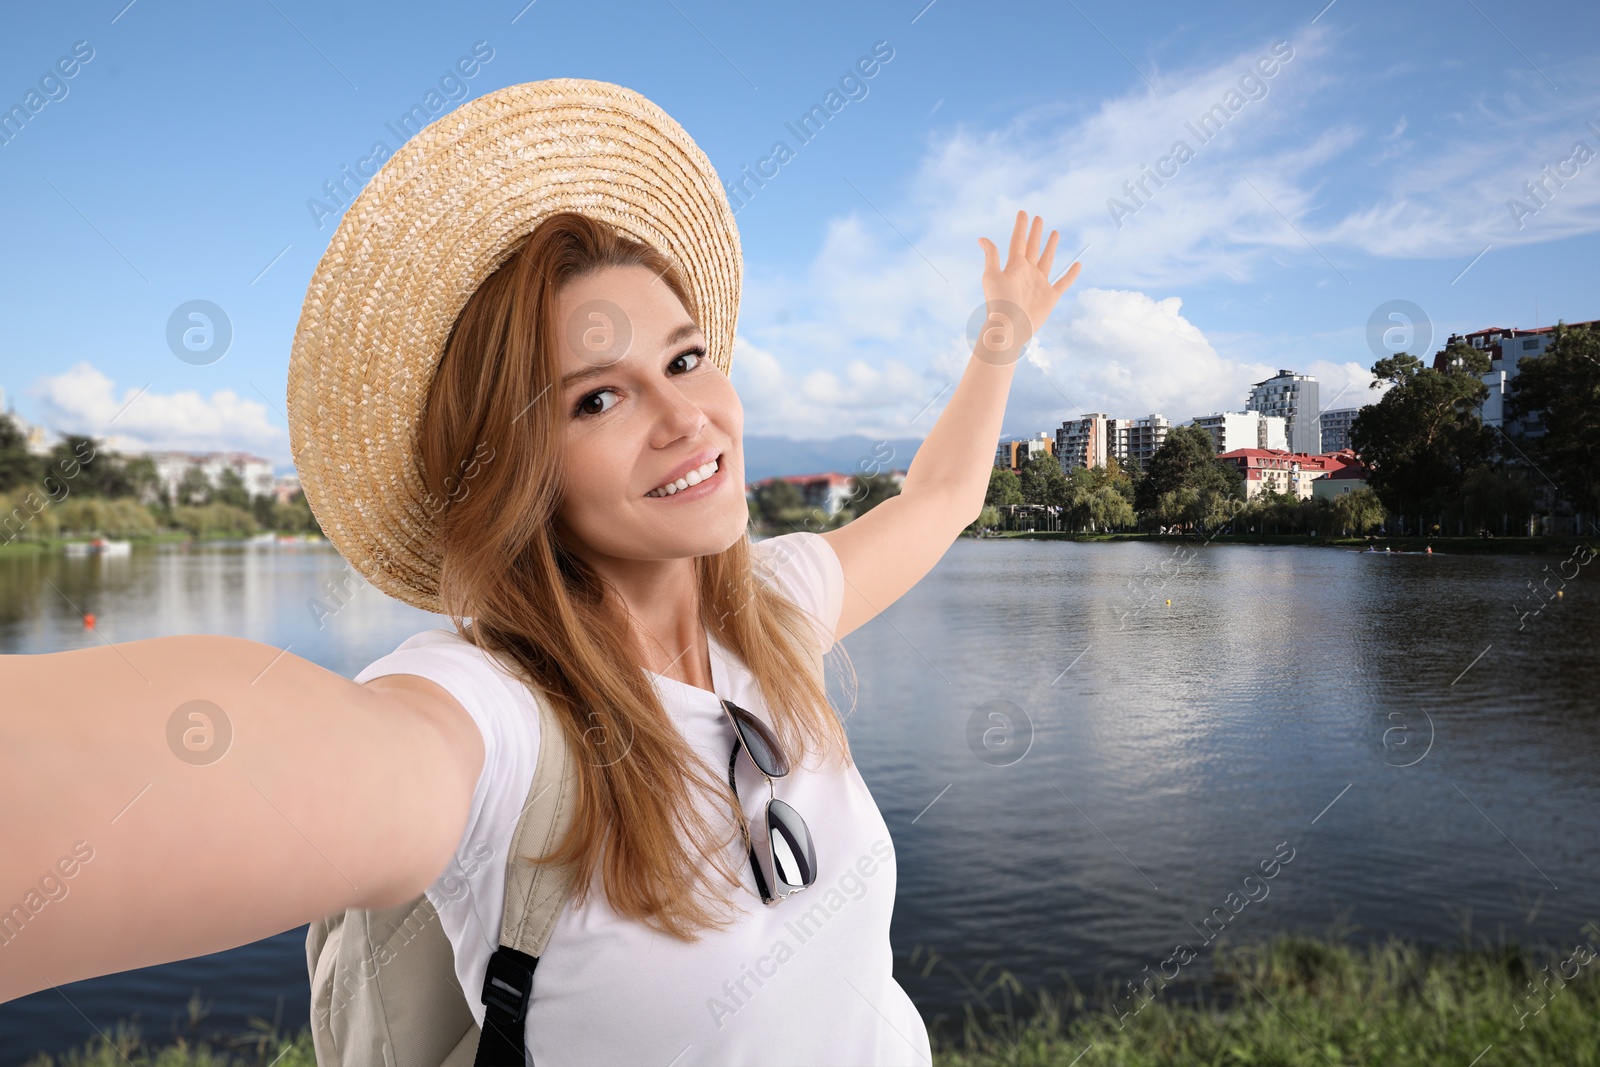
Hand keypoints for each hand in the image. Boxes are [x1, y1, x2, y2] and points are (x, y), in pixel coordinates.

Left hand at [976, 210, 1080, 359]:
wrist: (1010, 327)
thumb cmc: (999, 303)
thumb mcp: (992, 276)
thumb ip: (991, 256)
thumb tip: (982, 238)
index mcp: (1014, 267)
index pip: (1018, 242)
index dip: (1021, 227)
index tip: (1023, 212)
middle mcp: (1027, 273)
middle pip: (1033, 247)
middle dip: (1036, 233)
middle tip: (1039, 218)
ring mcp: (1039, 284)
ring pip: (1047, 260)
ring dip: (1051, 247)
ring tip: (1055, 233)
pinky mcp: (1050, 297)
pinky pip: (1063, 282)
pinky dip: (1071, 274)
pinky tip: (1078, 264)